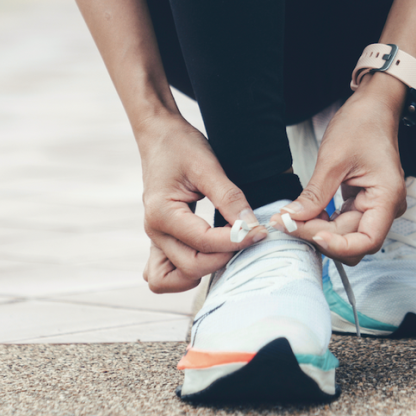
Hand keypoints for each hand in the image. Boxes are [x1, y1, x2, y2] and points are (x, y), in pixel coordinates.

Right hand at [136, 115, 267, 292]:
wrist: (159, 136)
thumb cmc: (181, 146)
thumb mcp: (208, 166)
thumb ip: (230, 198)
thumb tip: (251, 226)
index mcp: (162, 213)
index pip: (204, 242)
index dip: (236, 241)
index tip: (261, 232)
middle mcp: (154, 231)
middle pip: (191, 266)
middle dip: (224, 257)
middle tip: (249, 238)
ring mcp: (154, 238)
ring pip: (171, 279)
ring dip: (202, 272)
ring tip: (227, 249)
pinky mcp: (160, 240)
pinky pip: (164, 273)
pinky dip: (183, 274)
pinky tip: (208, 256)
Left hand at [283, 74, 407, 264]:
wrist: (372, 108)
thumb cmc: (361, 126)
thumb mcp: (333, 160)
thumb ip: (314, 195)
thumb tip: (291, 219)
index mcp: (387, 197)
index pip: (368, 241)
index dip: (340, 245)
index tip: (312, 234)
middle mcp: (385, 207)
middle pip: (352, 240)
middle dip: (319, 235)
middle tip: (287, 224)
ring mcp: (374, 206)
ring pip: (343, 234)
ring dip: (316, 230)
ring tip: (289, 219)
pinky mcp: (361, 202)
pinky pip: (340, 222)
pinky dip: (320, 221)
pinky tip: (301, 213)